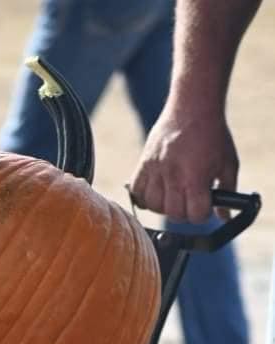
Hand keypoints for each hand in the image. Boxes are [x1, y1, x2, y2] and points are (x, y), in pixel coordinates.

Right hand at [130, 104, 238, 222]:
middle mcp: (174, 176)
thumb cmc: (213, 135)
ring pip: (153, 206)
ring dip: (164, 206)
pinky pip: (136, 191)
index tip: (204, 205)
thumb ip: (227, 191)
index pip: (195, 214)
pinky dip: (144, 197)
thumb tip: (224, 216)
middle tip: (190, 201)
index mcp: (196, 177)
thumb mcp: (228, 163)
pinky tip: (156, 191)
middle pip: (174, 214)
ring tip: (173, 196)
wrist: (193, 106)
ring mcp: (156, 170)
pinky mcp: (144, 163)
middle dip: (184, 212)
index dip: (202, 214)